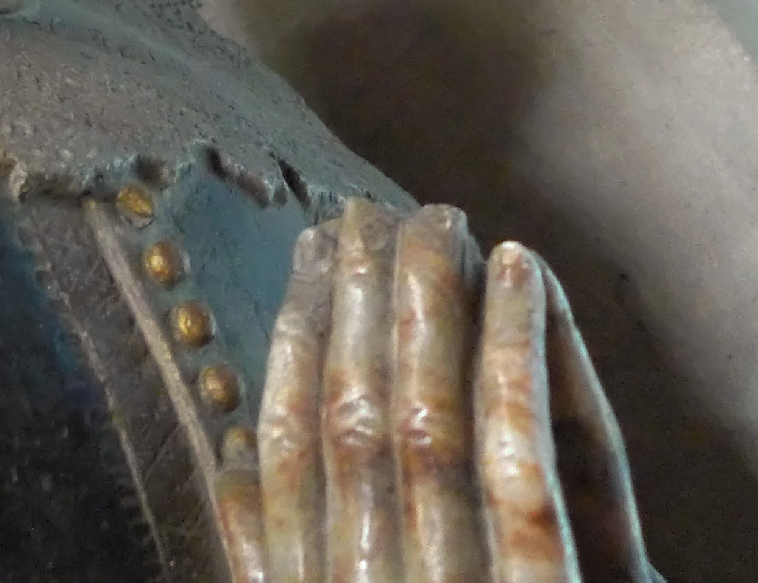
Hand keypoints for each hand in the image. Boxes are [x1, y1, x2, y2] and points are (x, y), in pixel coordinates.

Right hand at [216, 199, 653, 582]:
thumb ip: (277, 572)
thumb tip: (226, 468)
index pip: (291, 457)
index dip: (298, 343)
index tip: (311, 252)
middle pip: (355, 425)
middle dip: (356, 304)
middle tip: (369, 210)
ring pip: (430, 430)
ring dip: (427, 309)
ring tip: (437, 220)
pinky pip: (531, 468)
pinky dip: (517, 359)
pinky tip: (524, 272)